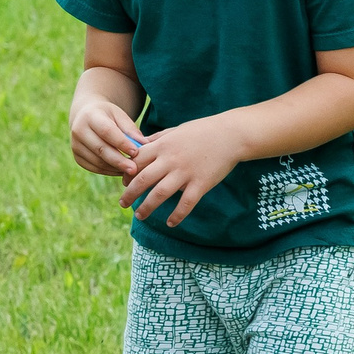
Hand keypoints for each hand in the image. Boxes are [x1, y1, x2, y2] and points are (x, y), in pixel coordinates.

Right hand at [70, 98, 143, 176]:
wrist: (86, 117)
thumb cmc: (108, 116)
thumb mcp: (119, 116)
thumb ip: (131, 129)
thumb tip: (144, 144)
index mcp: (90, 116)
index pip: (107, 131)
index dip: (121, 143)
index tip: (136, 152)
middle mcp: (79, 130)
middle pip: (101, 149)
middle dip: (119, 161)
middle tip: (134, 169)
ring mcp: (75, 145)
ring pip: (97, 162)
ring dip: (115, 168)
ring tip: (131, 171)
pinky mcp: (77, 157)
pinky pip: (95, 168)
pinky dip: (109, 171)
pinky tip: (121, 171)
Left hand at [120, 115, 244, 225]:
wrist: (230, 135)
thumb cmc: (202, 131)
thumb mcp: (176, 130)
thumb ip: (157, 139)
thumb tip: (139, 145)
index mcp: (163, 146)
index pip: (136, 162)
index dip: (127, 174)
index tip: (124, 184)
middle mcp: (170, 160)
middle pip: (142, 180)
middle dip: (130, 194)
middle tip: (122, 204)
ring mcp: (185, 173)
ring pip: (159, 194)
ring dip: (147, 207)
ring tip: (140, 216)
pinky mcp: (200, 184)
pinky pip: (185, 204)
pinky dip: (176, 215)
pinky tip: (170, 223)